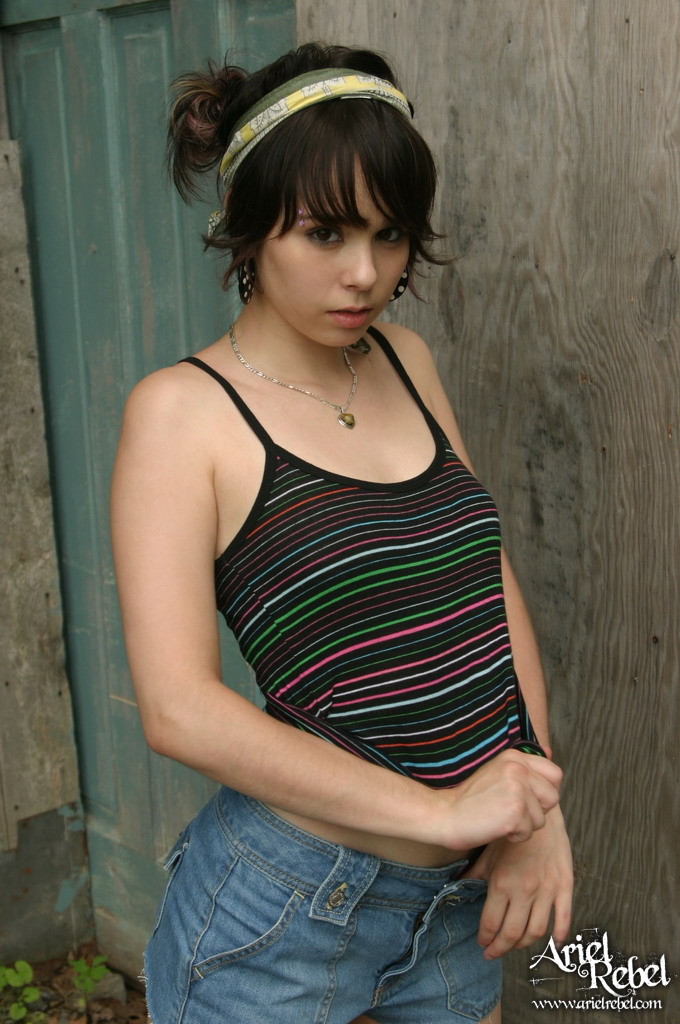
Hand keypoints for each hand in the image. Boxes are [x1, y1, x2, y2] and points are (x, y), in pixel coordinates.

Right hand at [440, 749, 562, 849]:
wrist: (445, 814)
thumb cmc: (471, 799)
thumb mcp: (498, 772)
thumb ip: (524, 765)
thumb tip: (549, 751)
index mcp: (514, 756)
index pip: (555, 774)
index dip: (544, 791)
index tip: (525, 798)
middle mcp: (518, 768)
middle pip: (552, 797)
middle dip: (536, 810)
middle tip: (510, 810)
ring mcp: (517, 788)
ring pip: (541, 818)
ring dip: (523, 825)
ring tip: (500, 818)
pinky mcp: (515, 811)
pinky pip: (529, 833)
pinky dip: (514, 836)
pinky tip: (496, 826)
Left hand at [464, 804, 572, 959]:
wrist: (539, 812)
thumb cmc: (511, 832)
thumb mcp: (487, 852)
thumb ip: (473, 874)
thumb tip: (454, 887)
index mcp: (502, 883)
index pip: (491, 923)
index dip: (485, 938)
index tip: (482, 943)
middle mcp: (524, 890)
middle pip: (512, 933)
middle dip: (500, 948)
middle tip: (493, 952)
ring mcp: (546, 890)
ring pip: (536, 931)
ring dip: (524, 946)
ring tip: (515, 946)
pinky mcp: (564, 886)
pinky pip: (564, 918)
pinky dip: (559, 935)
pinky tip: (553, 943)